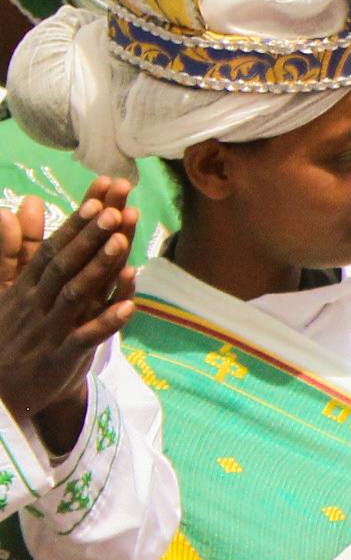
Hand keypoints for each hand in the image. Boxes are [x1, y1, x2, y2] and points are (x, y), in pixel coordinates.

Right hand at [0, 185, 136, 448]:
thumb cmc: (8, 338)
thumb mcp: (4, 293)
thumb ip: (11, 253)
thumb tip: (10, 210)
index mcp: (24, 289)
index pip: (50, 251)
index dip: (74, 226)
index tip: (96, 201)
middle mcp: (35, 305)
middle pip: (63, 265)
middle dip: (88, 238)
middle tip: (114, 210)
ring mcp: (47, 331)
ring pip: (74, 295)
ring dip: (99, 269)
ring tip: (121, 243)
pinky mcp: (60, 358)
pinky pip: (85, 337)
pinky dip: (106, 321)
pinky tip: (129, 306)